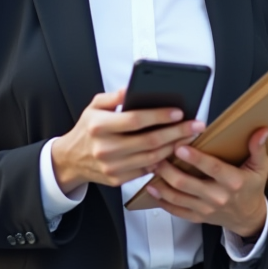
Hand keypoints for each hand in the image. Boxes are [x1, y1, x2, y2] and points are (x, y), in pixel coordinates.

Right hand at [51, 88, 205, 193]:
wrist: (71, 159)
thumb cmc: (88, 129)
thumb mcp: (94, 107)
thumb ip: (113, 96)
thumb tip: (131, 88)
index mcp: (99, 126)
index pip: (135, 120)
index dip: (159, 116)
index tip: (179, 112)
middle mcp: (105, 148)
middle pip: (149, 141)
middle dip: (177, 132)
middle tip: (196, 125)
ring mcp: (112, 166)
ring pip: (152, 158)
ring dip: (174, 147)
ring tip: (189, 137)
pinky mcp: (117, 180)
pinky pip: (146, 171)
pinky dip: (162, 161)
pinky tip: (174, 151)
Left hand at [147, 127, 267, 238]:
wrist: (248, 217)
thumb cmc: (252, 188)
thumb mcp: (261, 168)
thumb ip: (258, 149)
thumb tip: (261, 131)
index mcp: (233, 182)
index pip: (212, 168)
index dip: (195, 158)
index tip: (181, 147)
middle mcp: (217, 196)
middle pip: (187, 183)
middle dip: (169, 169)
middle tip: (158, 154)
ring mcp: (205, 208)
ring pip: (177, 197)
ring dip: (161, 183)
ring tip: (152, 167)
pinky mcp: (197, 216)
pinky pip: (176, 210)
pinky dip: (162, 200)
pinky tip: (153, 188)